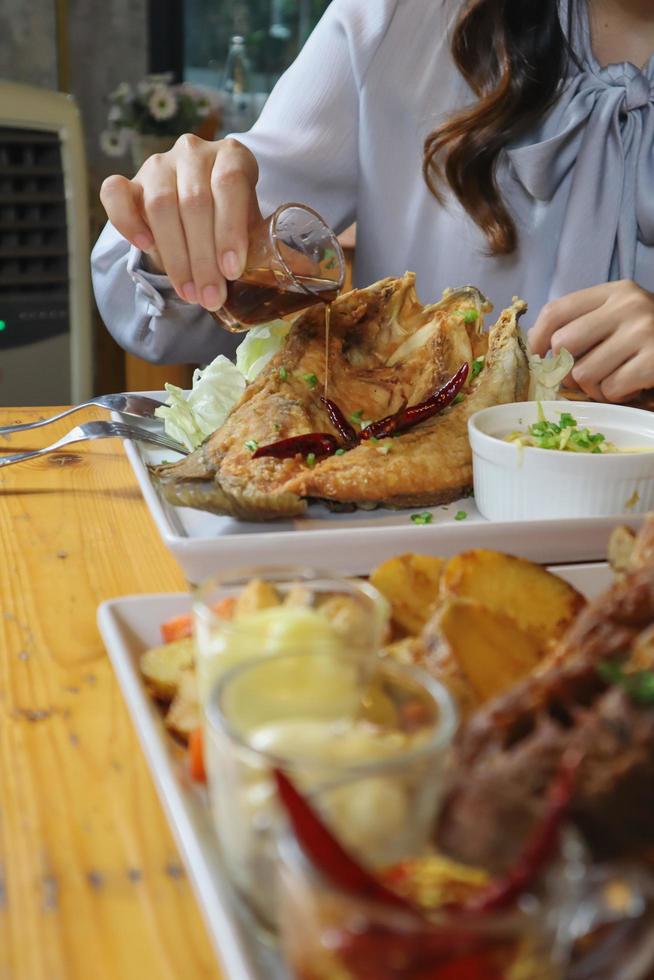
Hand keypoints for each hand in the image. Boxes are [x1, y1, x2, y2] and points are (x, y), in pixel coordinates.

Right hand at [99, 136, 260, 310]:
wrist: (198, 214)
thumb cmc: (230, 221)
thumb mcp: (250, 227)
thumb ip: (255, 245)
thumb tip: (264, 277)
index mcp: (231, 156)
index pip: (229, 184)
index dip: (229, 230)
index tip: (232, 271)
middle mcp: (194, 152)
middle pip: (194, 202)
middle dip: (203, 258)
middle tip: (210, 297)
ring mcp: (159, 163)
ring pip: (160, 204)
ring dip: (175, 256)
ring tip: (189, 292)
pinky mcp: (129, 179)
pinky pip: (115, 193)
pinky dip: (127, 222)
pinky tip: (145, 247)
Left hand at [529, 280, 653, 402]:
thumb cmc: (651, 338)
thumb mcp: (621, 318)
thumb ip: (586, 325)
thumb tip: (539, 353)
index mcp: (615, 292)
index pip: (557, 310)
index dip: (537, 338)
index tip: (538, 356)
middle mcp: (628, 306)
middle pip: (564, 344)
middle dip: (568, 370)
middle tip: (585, 377)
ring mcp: (643, 331)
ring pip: (583, 373)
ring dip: (594, 388)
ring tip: (614, 382)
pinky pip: (610, 388)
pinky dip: (616, 397)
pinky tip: (631, 388)